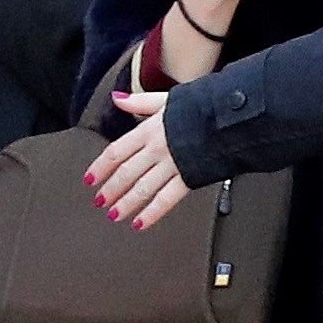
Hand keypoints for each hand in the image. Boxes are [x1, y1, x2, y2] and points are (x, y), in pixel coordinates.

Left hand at [84, 89, 195, 229]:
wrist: (232, 118)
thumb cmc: (203, 108)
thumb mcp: (167, 99)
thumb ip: (139, 102)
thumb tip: (117, 99)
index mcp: (150, 129)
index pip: (116, 151)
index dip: (100, 167)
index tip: (90, 178)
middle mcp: (157, 148)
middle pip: (126, 172)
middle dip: (110, 189)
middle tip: (99, 201)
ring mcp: (172, 164)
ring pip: (142, 188)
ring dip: (126, 203)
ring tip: (115, 215)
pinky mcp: (189, 177)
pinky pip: (166, 199)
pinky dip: (152, 213)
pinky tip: (141, 223)